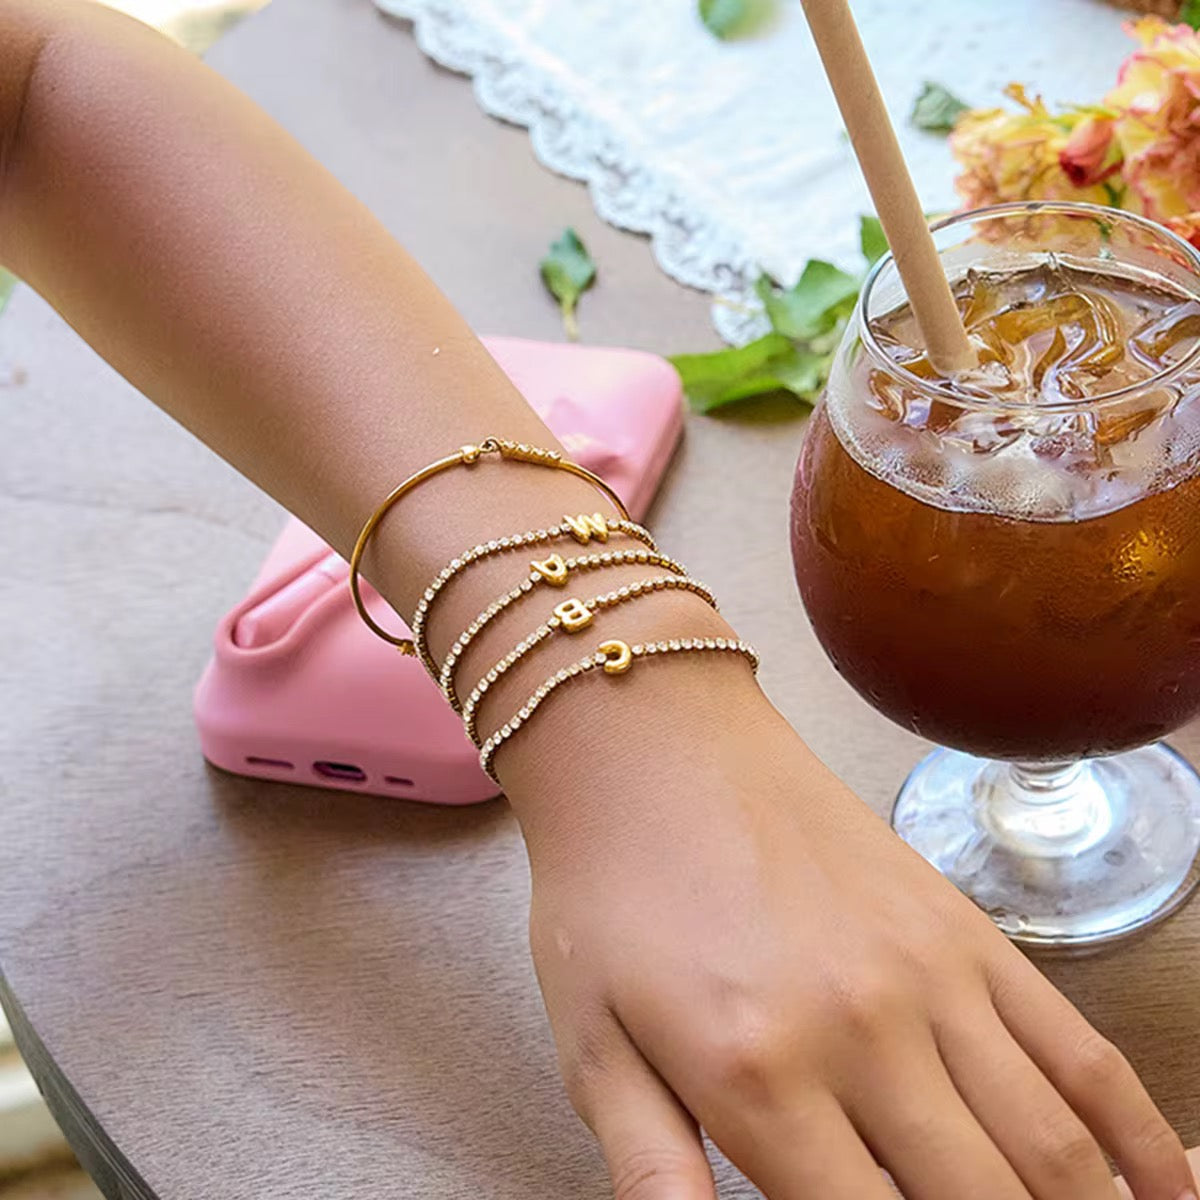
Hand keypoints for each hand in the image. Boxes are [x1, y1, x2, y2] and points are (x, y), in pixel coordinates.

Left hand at [512, 671, 1193, 1199]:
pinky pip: (1076, 1050)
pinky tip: (1157, 1192)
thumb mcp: (590, 1041)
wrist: (656, 748)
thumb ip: (650, 1171)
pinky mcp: (965, 928)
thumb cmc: (611, 893)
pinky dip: (1135, 1135)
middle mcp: (863, 1034)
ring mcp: (930, 975)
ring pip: (1047, 1151)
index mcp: (759, 1079)